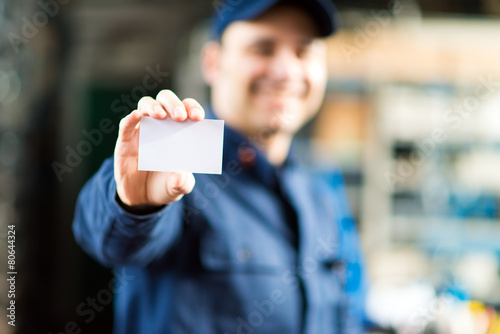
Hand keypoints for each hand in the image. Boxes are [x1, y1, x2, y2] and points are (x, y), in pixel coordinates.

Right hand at [114, 90, 204, 207]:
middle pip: (165, 100)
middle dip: (173, 104)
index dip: (193, 109)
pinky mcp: (126, 140)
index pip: (187, 109)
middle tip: (180, 116)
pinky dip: (130, 118)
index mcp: (180, 130)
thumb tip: (179, 177)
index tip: (198, 118)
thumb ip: (182, 183)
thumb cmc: (166, 184)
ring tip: (160, 115)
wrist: (143, 198)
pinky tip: (136, 115)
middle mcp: (161, 125)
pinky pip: (126, 125)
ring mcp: (142, 130)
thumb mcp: (178, 187)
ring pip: (145, 106)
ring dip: (153, 107)